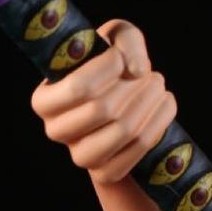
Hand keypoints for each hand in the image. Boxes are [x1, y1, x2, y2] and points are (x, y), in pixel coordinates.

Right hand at [31, 20, 176, 184]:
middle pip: (103, 109)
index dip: (109, 68)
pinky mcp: (106, 172)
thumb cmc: (115, 65)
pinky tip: (166, 103)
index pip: (78, 87)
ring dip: (150, 102)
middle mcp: (56, 130)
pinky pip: (139, 148)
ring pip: (123, 130)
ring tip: (158, 86)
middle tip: (151, 75)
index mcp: (45, 100)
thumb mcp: (116, 38)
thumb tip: (137, 71)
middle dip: (136, 86)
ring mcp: (80, 156)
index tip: (121, 57)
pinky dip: (160, 120)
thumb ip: (125, 39)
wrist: (125, 104)